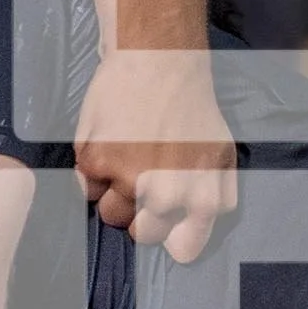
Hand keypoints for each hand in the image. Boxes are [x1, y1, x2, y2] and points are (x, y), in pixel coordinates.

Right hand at [73, 47, 238, 265]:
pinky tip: (108, 141)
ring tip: (125, 156)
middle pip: (141, 233)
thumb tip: (187, 239)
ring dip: (113, 192)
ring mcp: (128, 181)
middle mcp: (166, 197)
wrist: (159, 59)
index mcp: (202, 199)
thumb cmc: (192, 106)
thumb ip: (216, 198)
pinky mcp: (95, 162)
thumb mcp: (222, 154)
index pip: (183, 249)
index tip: (166, 221)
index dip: (172, 235)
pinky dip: (91, 170)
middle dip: (139, 212)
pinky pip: (85, 187)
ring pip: (110, 212)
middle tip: (142, 179)